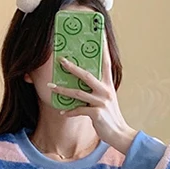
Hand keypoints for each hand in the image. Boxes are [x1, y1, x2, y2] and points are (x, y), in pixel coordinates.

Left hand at [48, 38, 137, 153]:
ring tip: (50, 86)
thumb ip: (96, 90)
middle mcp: (105, 90)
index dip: (103, 48)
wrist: (119, 133)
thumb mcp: (105, 99)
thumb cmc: (109, 116)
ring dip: (62, 90)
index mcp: (108, 84)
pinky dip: (69, 111)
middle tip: (60, 60)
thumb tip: (80, 83)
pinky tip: (62, 112)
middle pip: (86, 75)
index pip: (106, 62)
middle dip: (72, 67)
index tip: (98, 34)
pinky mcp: (97, 114)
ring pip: (78, 93)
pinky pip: (78, 110)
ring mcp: (101, 102)